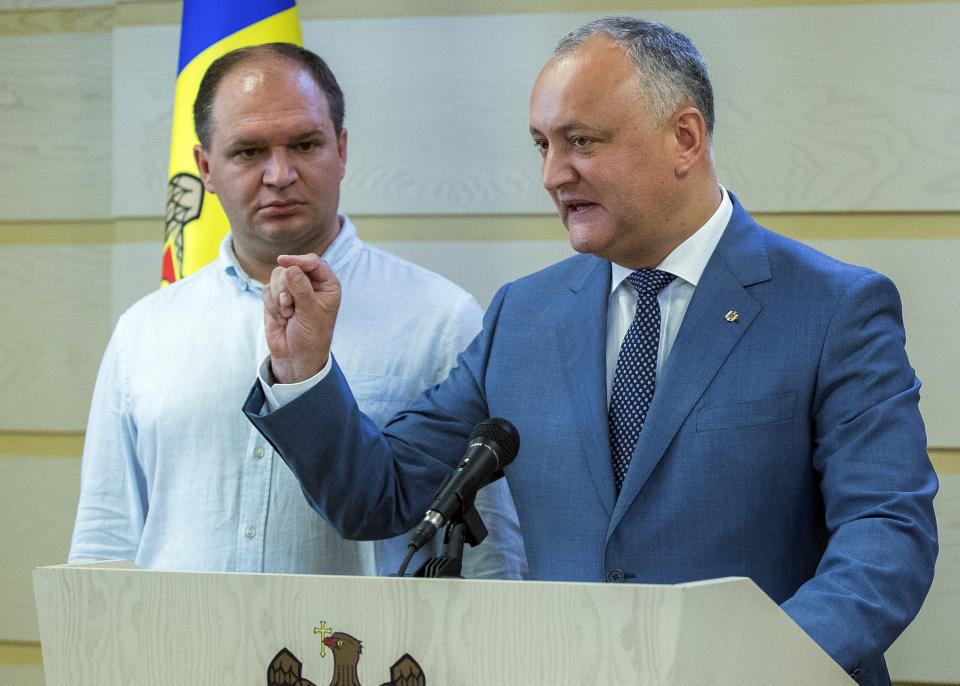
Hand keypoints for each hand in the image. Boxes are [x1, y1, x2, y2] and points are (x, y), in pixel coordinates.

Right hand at [262, 253, 340, 383]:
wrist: (296, 356)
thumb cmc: (312, 336)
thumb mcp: (311, 313)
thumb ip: (302, 289)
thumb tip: (290, 267)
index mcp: (327, 284)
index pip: (313, 262)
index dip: (298, 260)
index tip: (283, 261)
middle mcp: (310, 283)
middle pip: (290, 268)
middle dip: (286, 288)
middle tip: (290, 306)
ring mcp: (292, 289)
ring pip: (276, 277)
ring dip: (278, 298)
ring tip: (288, 315)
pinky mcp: (276, 297)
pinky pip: (266, 290)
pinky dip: (271, 305)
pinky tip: (281, 319)